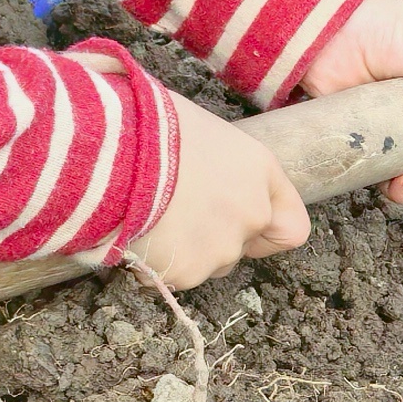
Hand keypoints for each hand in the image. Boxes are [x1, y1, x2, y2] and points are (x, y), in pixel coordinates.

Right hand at [124, 95, 306, 289]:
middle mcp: (252, 213)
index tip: (241, 224)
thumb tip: (202, 168)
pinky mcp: (186, 272)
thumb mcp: (198, 128)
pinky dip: (151, 265)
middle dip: (214, 238)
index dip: (267, 229)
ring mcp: (222, 248)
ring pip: (208, 266)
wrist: (111, 152)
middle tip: (175, 213)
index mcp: (260, 172)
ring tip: (148, 218)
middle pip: (242, 247)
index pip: (291, 226)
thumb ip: (218, 163)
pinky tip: (132, 233)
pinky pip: (170, 277)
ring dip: (183, 252)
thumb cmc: (148, 124)